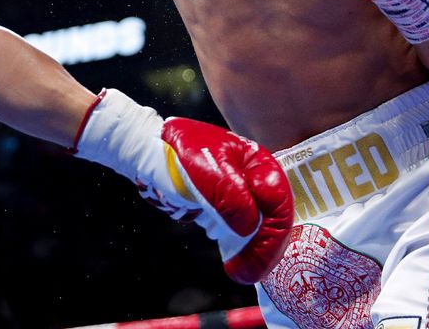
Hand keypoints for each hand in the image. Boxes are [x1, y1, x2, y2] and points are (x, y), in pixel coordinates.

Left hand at [74, 89, 292, 283]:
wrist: (151, 154)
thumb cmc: (179, 157)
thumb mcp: (208, 175)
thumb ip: (232, 199)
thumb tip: (249, 227)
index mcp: (257, 162)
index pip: (278, 198)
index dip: (274, 228)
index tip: (262, 250)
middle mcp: (256, 179)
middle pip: (273, 217)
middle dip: (266, 248)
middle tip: (250, 273)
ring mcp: (243, 195)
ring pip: (260, 228)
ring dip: (256, 253)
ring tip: (241, 273)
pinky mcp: (229, 209)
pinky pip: (243, 232)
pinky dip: (242, 249)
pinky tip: (236, 264)